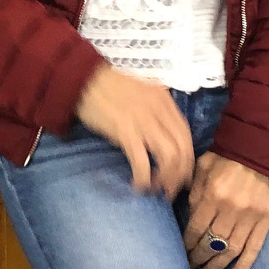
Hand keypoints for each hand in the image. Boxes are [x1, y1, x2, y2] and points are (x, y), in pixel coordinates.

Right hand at [75, 65, 193, 198]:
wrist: (81, 78)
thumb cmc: (106, 86)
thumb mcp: (141, 93)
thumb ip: (155, 111)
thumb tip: (160, 137)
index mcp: (165, 101)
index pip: (187, 137)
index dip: (187, 160)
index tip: (180, 175)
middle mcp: (160, 111)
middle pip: (183, 150)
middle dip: (180, 175)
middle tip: (170, 190)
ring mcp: (143, 121)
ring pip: (169, 158)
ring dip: (166, 179)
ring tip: (156, 189)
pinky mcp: (125, 131)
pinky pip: (142, 161)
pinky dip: (144, 178)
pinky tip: (138, 184)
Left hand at [183, 151, 268, 268]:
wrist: (265, 150)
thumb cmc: (229, 155)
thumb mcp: (203, 166)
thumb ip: (195, 191)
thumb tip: (189, 215)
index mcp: (213, 195)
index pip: (196, 227)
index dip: (187, 242)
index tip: (179, 252)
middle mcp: (232, 210)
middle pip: (211, 241)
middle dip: (198, 256)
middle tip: (189, 267)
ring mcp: (251, 217)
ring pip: (231, 249)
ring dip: (217, 265)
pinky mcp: (267, 221)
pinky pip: (255, 248)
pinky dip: (245, 264)